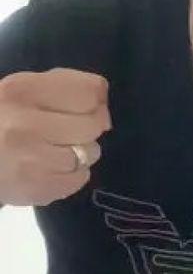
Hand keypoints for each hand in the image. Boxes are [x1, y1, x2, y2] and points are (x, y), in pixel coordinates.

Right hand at [0, 68, 111, 206]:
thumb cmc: (3, 119)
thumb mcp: (24, 89)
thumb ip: (64, 85)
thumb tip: (103, 99)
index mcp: (23, 90)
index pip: (89, 92)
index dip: (96, 100)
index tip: (87, 106)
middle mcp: (25, 124)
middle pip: (94, 123)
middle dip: (90, 127)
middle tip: (72, 130)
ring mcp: (30, 159)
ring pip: (90, 153)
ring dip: (82, 152)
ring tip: (58, 150)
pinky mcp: (35, 188)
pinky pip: (81, 178)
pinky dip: (74, 174)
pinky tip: (53, 167)